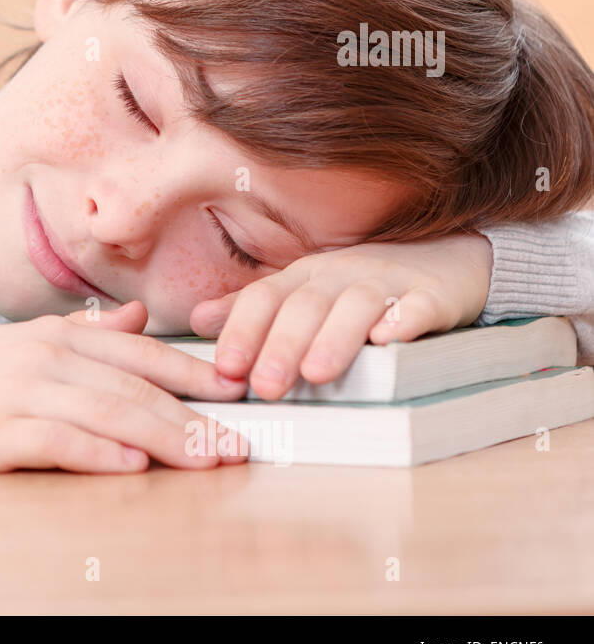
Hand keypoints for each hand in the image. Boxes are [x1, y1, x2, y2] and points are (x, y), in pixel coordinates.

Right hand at [0, 300, 248, 472]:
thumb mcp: (16, 341)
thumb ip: (82, 332)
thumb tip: (136, 321)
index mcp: (53, 335)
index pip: (139, 352)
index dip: (193, 373)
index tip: (238, 392)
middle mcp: (42, 357)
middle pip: (135, 387)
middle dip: (195, 417)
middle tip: (240, 442)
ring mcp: (16, 394)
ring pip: (109, 413)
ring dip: (167, 438)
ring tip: (210, 459)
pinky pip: (55, 442)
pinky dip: (97, 453)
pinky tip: (132, 465)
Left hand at [188, 231, 493, 399]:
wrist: (446, 256)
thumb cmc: (359, 286)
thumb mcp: (302, 292)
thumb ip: (252, 308)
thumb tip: (196, 319)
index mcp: (303, 277)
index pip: (264, 298)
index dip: (243, 330)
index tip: (225, 369)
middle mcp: (340, 274)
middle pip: (305, 305)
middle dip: (282, 346)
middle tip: (266, 386)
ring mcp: (389, 282)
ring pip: (357, 305)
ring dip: (334, 338)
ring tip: (317, 374)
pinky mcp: (434, 294)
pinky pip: (420, 304)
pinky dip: (405, 319)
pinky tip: (389, 339)